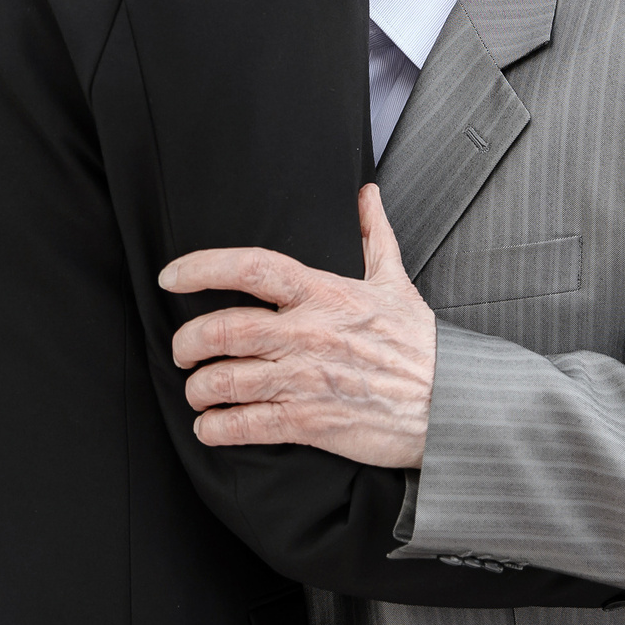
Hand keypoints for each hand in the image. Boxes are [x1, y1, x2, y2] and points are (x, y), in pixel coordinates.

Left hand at [159, 185, 435, 469]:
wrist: (452, 404)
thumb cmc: (421, 345)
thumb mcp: (396, 282)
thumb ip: (374, 236)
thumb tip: (366, 196)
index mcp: (324, 293)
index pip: (250, 267)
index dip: (202, 268)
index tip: (172, 277)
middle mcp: (307, 333)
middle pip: (223, 328)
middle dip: (188, 340)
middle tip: (181, 349)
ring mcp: (305, 379)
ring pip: (226, 379)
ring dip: (198, 388)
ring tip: (196, 390)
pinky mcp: (310, 421)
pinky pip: (247, 425)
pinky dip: (218, 428)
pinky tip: (211, 427)